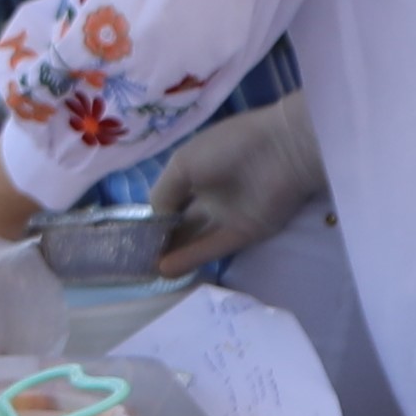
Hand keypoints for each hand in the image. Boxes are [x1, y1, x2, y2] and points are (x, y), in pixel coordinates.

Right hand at [148, 96, 324, 269]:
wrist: (283, 150)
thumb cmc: (228, 147)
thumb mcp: (184, 162)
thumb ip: (165, 192)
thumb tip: (154, 220)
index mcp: (195, 171)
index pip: (170, 199)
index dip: (153, 216)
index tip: (132, 236)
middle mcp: (210, 194)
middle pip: (182, 221)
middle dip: (161, 238)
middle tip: (136, 258)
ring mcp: (227, 215)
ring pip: (195, 237)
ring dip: (173, 252)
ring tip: (148, 269)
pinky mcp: (244, 232)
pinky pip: (212, 247)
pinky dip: (190, 257)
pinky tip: (166, 268)